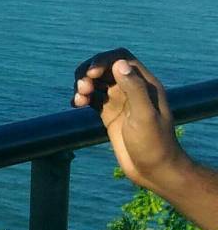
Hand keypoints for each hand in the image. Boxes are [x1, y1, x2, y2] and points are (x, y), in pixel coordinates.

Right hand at [72, 48, 187, 192]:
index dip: (103, 60)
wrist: (154, 171)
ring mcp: (119, 101)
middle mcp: (130, 88)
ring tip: (79, 99)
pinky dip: (81, 98)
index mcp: (144, 84)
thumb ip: (134, 88)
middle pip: (104, 67)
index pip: (121, 58)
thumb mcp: (144, 116)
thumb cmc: (154, 144)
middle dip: (89, 72)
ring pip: (95, 81)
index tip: (91, 73)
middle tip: (83, 88)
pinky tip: (76, 105)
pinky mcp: (109, 114)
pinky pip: (91, 98)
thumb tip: (118, 63)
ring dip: (83, 84)